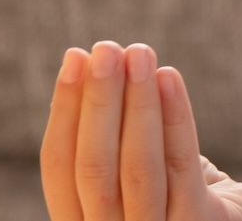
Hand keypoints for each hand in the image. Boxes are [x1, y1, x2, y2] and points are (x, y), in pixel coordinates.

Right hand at [41, 40, 241, 220]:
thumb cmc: (179, 194)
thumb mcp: (134, 171)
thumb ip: (108, 139)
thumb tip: (83, 70)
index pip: (60, 168)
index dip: (64, 110)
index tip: (74, 58)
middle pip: (95, 167)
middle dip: (99, 101)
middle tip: (105, 48)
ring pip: (138, 166)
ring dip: (136, 102)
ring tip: (138, 52)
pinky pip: (181, 166)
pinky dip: (174, 118)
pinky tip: (168, 77)